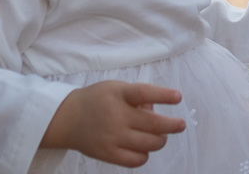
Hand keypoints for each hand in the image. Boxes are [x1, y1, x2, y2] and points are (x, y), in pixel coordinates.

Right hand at [41, 80, 185, 166]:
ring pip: (149, 144)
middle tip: (180, 125)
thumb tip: (157, 109)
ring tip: (161, 136)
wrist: (67, 119)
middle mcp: (116, 116)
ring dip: (161, 140)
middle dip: (172, 125)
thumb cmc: (98, 100)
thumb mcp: (116, 88)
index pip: (144, 93)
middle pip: (153, 124)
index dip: (163, 96)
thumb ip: (137, 96)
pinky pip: (136, 160)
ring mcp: (112, 137)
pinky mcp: (108, 154)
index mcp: (119, 94)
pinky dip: (146, 155)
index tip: (178, 97)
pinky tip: (145, 148)